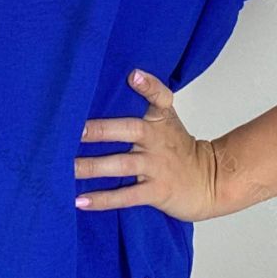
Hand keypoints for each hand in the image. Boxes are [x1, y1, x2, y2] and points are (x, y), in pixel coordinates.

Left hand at [74, 67, 219, 222]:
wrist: (210, 181)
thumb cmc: (177, 147)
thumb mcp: (166, 120)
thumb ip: (144, 101)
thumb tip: (118, 80)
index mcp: (159, 119)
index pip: (160, 96)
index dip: (148, 85)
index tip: (132, 76)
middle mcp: (156, 140)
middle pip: (129, 129)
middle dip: (99, 129)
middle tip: (71, 130)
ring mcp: (156, 166)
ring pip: (121, 164)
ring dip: (92, 167)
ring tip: (66, 168)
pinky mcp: (155, 192)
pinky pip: (126, 196)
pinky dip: (103, 199)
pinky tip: (80, 200)